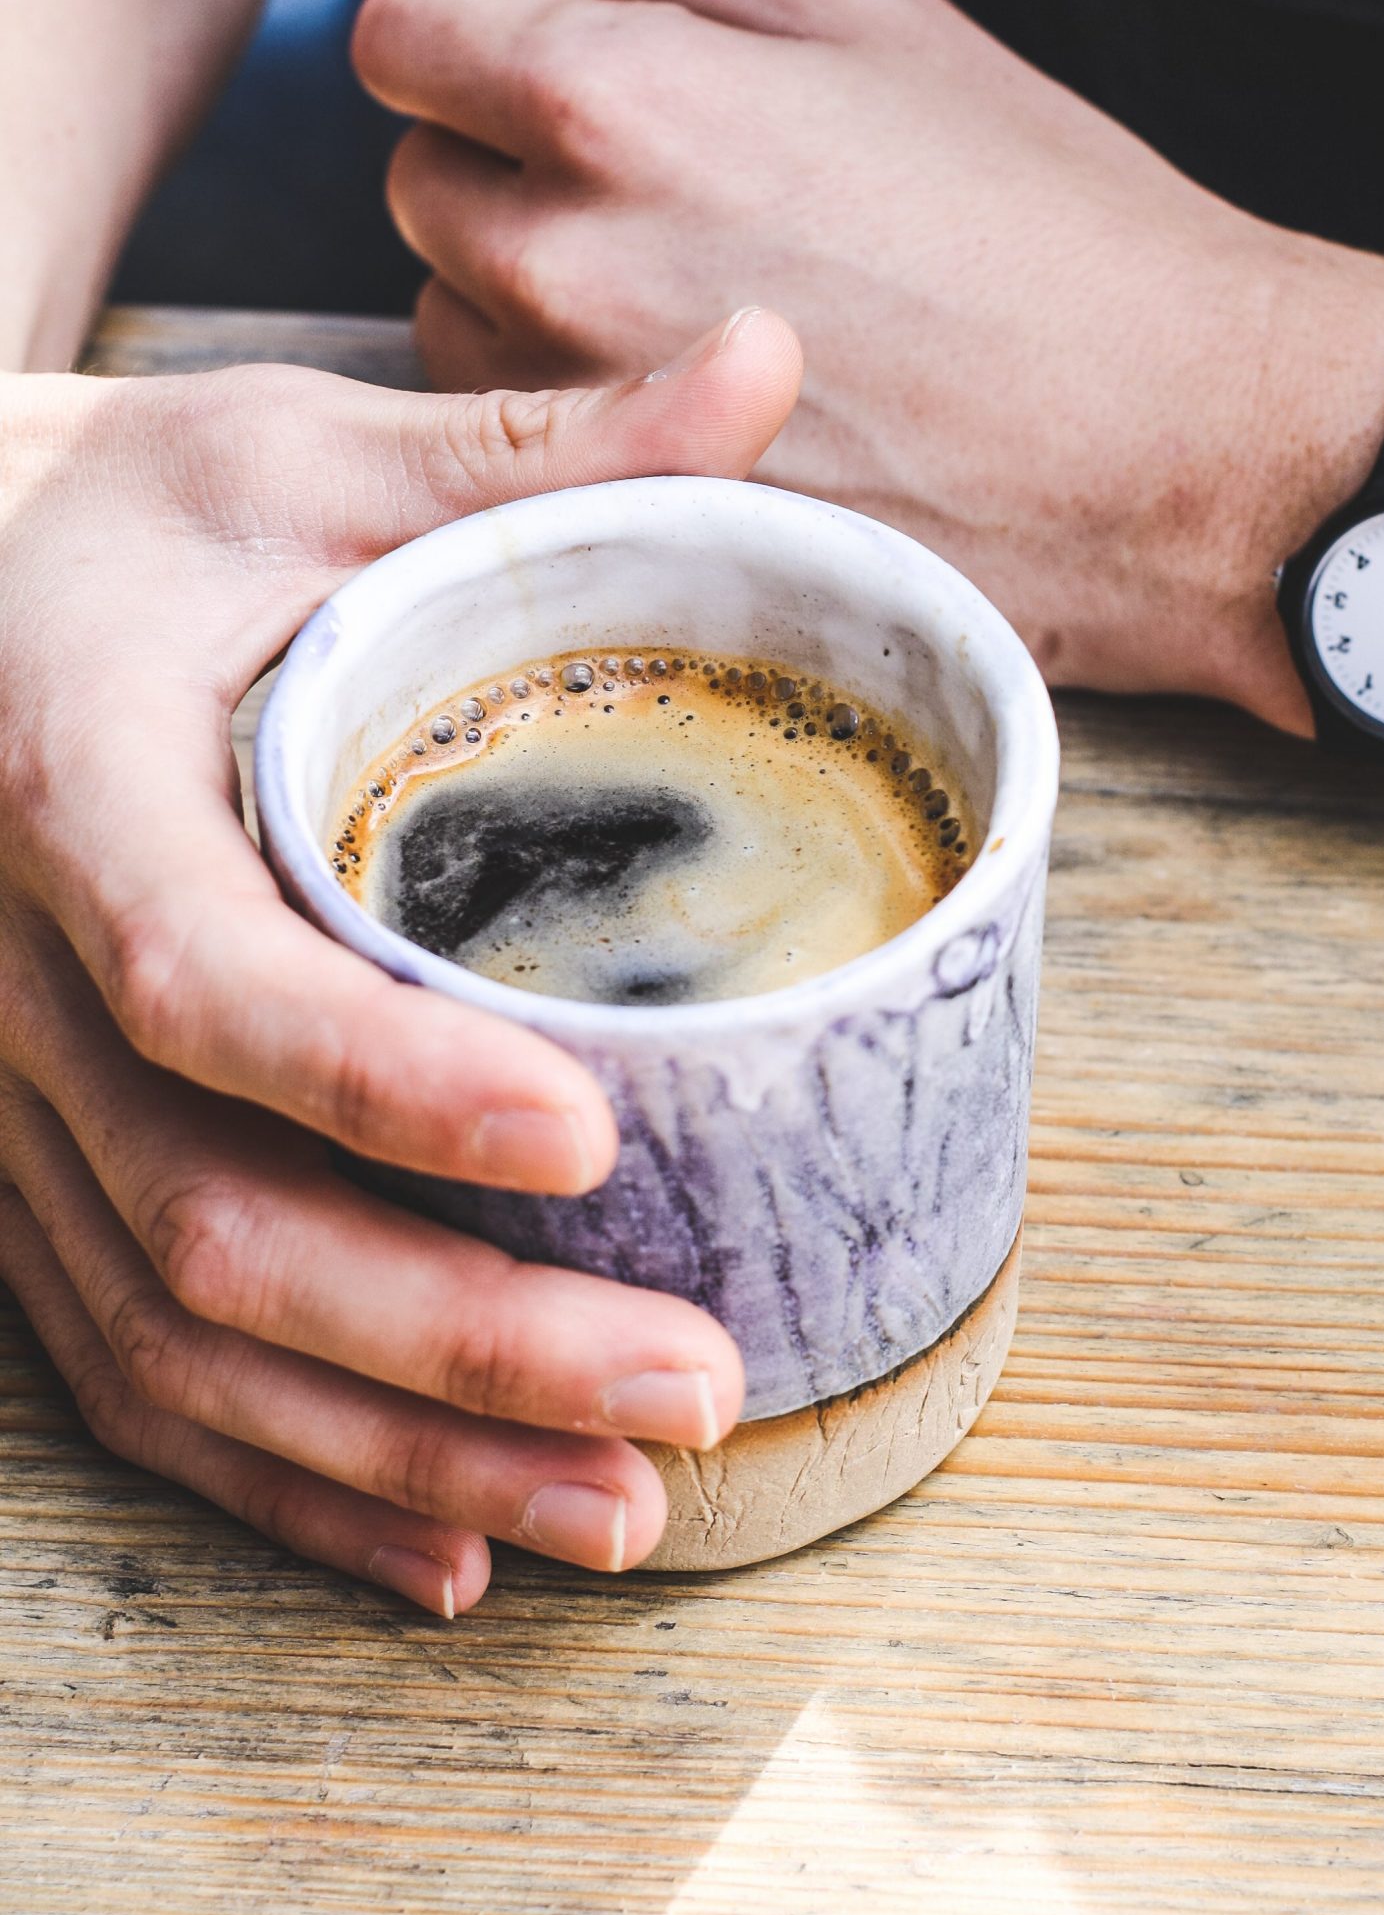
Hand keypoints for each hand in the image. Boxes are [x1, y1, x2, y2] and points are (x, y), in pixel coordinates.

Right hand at [0, 309, 801, 1612]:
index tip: (590, 1134)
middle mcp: (14, 985)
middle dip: (456, 1337)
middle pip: (217, 1214)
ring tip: (621, 1516)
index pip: (213, 975)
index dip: (386, 1080)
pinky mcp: (27, 1178)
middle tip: (691, 1390)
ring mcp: (8, 1110)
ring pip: (179, 1337)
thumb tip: (775, 356)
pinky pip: (127, 1371)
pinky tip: (444, 1557)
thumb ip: (529, 449)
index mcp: (77, 789)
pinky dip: (283, 1485)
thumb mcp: (299, 453)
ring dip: (399, 1455)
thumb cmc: (123, 519)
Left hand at [356, 0, 1383, 713]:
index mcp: (617, 94)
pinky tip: (716, 412)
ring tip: (712, 311)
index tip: (568, 65)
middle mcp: (566, 259)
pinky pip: (519, 455)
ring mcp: (585, 420)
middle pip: (419, 181)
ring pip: (456, 323)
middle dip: (513, 167)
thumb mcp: (865, 13)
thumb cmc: (1042, 217)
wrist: (1176, 451)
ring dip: (533, 301)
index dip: (476, 35)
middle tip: (685, 195)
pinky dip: (576, 422)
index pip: (404, 32)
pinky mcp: (626, 532)